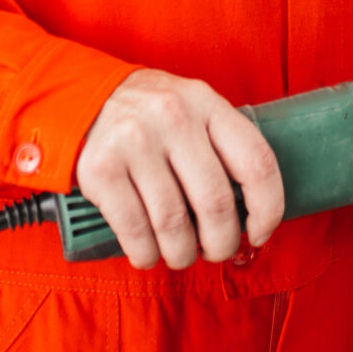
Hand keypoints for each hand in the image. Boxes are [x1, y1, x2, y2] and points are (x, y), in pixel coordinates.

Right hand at [74, 68, 283, 269]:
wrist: (84, 97)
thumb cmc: (152, 116)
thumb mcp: (194, 108)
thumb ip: (223, 146)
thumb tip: (253, 212)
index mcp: (207, 103)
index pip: (257, 162)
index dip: (267, 209)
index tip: (259, 232)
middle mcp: (173, 117)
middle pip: (215, 202)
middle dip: (221, 242)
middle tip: (216, 250)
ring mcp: (135, 141)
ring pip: (174, 224)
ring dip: (182, 253)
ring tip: (180, 254)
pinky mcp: (101, 168)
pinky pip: (134, 231)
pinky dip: (146, 254)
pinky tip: (149, 252)